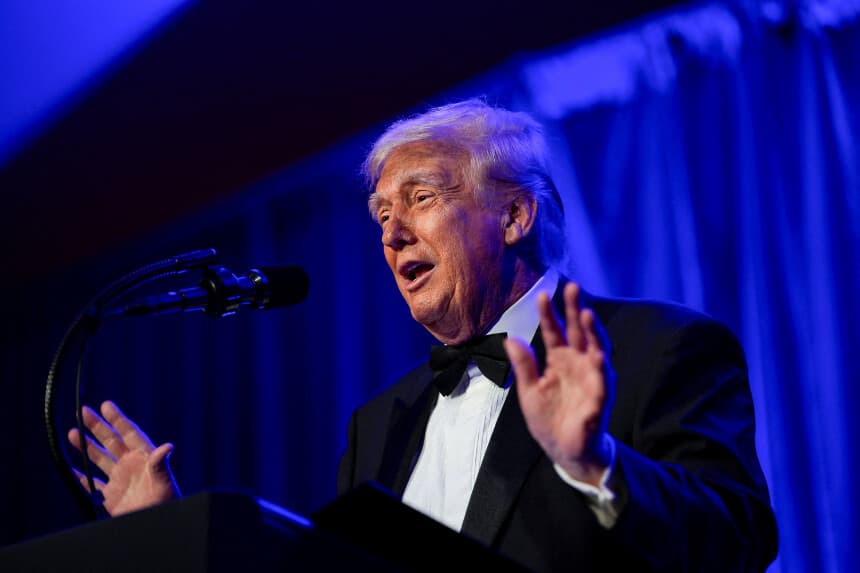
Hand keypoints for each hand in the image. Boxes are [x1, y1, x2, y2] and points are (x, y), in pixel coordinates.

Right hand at [67, 400, 179, 515]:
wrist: (160, 524)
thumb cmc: (167, 502)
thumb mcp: (165, 482)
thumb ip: (161, 465)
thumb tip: (167, 446)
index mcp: (144, 457)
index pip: (129, 433)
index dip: (117, 419)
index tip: (106, 405)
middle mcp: (130, 465)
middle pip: (111, 441)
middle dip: (98, 427)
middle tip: (84, 411)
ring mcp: (120, 479)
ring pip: (100, 459)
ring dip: (86, 447)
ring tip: (73, 433)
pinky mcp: (111, 497)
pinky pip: (93, 484)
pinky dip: (82, 477)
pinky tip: (73, 468)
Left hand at [504, 282, 614, 485]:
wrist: (564, 451)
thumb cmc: (549, 419)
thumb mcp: (529, 390)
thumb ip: (524, 365)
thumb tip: (510, 338)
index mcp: (559, 360)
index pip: (554, 331)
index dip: (549, 314)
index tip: (542, 294)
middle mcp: (578, 364)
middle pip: (579, 331)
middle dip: (576, 309)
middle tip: (573, 287)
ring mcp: (591, 378)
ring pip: (596, 349)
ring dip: (594, 332)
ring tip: (587, 314)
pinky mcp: (600, 398)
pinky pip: (603, 381)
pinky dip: (601, 367)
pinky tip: (597, 354)